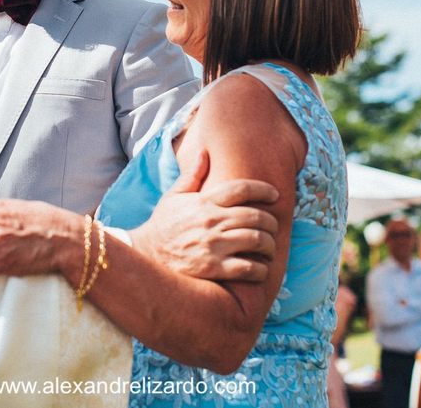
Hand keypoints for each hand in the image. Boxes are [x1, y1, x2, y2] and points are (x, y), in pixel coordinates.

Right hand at [130, 150, 278, 281]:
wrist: (146, 255)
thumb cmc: (163, 225)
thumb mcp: (174, 196)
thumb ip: (193, 174)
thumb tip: (205, 152)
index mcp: (204, 202)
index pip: (241, 189)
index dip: (263, 189)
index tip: (274, 194)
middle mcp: (211, 221)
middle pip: (255, 216)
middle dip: (271, 222)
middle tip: (274, 227)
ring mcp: (213, 246)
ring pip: (256, 241)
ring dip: (269, 245)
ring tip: (269, 248)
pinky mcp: (213, 268)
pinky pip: (248, 268)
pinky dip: (260, 269)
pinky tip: (260, 268)